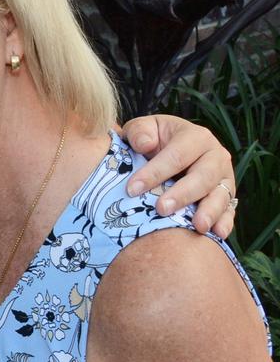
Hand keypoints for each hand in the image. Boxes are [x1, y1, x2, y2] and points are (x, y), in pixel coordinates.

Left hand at [121, 114, 235, 236]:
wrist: (167, 150)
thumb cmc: (152, 139)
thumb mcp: (142, 128)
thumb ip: (140, 132)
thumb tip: (145, 144)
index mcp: (195, 137)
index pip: (176, 156)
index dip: (154, 173)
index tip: (132, 189)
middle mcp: (215, 156)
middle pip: (202, 177)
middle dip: (182, 194)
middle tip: (161, 209)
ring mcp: (224, 178)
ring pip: (220, 195)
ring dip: (209, 211)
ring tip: (197, 226)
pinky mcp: (227, 197)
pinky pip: (229, 211)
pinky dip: (225, 222)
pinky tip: (217, 233)